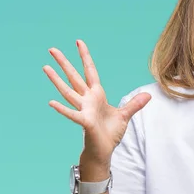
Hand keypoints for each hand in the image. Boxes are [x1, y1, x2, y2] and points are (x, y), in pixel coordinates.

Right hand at [43, 40, 150, 172]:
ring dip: (57, 80)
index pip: (89, 71)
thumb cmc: (110, 134)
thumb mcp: (125, 116)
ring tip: (45, 67)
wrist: (104, 151)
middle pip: (73, 77)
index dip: (85, 56)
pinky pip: (72, 114)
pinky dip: (62, 109)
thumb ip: (134, 104)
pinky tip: (51, 102)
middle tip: (52, 49)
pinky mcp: (85, 122)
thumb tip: (148, 95)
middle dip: (64, 63)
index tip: (78, 42)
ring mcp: (84, 110)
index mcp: (96, 95)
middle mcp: (87, 99)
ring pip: (68, 91)